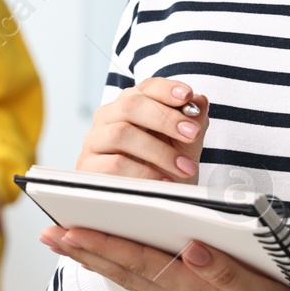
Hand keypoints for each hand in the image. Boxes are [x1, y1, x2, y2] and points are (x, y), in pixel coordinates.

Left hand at [40, 225, 289, 290]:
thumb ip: (226, 273)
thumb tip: (191, 248)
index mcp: (193, 290)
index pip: (137, 261)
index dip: (101, 243)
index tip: (66, 228)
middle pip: (123, 268)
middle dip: (84, 249)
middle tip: (47, 231)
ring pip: (131, 276)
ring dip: (98, 257)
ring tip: (68, 241)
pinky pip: (149, 283)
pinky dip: (125, 268)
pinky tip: (114, 260)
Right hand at [78, 77, 208, 182]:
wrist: (152, 203)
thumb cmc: (167, 168)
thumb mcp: (186, 146)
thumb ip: (194, 123)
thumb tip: (200, 101)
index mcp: (131, 104)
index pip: (146, 87)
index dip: (166, 89)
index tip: (188, 96)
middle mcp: (108, 117)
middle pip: (131, 105)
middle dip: (165, 118)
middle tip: (191, 133)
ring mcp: (95, 140)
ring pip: (121, 133)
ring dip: (158, 150)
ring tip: (184, 167)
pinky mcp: (89, 166)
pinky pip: (114, 164)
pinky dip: (143, 173)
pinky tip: (163, 181)